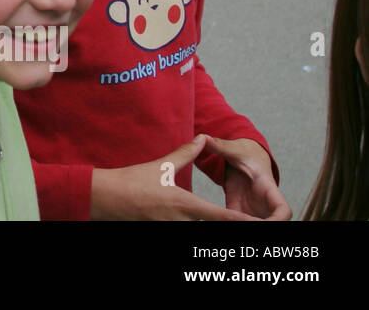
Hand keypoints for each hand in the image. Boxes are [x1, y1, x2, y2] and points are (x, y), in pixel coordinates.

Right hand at [90, 135, 257, 219]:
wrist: (106, 197)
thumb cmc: (133, 180)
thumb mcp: (162, 165)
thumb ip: (186, 153)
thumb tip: (202, 138)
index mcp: (185, 204)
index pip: (222, 217)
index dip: (244, 222)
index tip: (261, 224)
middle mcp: (182, 221)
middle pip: (214, 228)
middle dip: (232, 227)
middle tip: (254, 224)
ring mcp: (172, 228)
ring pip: (199, 230)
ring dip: (212, 226)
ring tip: (233, 223)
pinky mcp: (162, 230)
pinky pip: (184, 230)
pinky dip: (194, 225)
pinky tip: (198, 221)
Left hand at [202, 136, 290, 219]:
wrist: (245, 157)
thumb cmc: (245, 153)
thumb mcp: (234, 149)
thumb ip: (220, 146)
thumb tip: (203, 136)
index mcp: (267, 187)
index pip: (283, 209)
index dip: (278, 219)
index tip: (266, 223)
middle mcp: (263, 202)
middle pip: (271, 222)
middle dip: (259, 226)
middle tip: (239, 224)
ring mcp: (252, 208)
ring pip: (254, 223)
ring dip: (245, 226)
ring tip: (227, 223)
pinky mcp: (238, 209)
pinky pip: (237, 222)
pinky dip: (231, 224)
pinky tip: (218, 223)